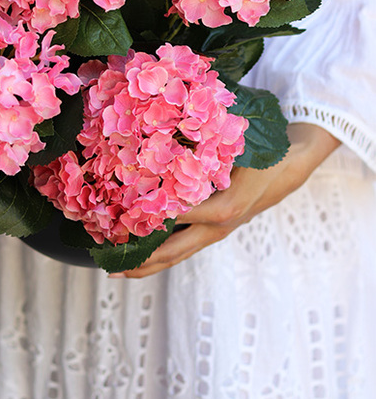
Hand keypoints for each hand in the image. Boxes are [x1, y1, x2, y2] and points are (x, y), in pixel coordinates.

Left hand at [117, 123, 339, 278]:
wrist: (289, 168)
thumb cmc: (261, 155)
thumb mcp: (238, 148)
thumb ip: (208, 146)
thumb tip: (171, 129)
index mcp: (224, 208)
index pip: (176, 217)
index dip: (147, 218)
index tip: (118, 219)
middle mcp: (218, 227)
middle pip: (174, 250)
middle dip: (142, 258)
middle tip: (109, 264)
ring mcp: (216, 232)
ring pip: (179, 254)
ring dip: (149, 262)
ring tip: (117, 269)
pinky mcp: (214, 230)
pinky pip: (185, 246)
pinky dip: (162, 251)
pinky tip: (142, 253)